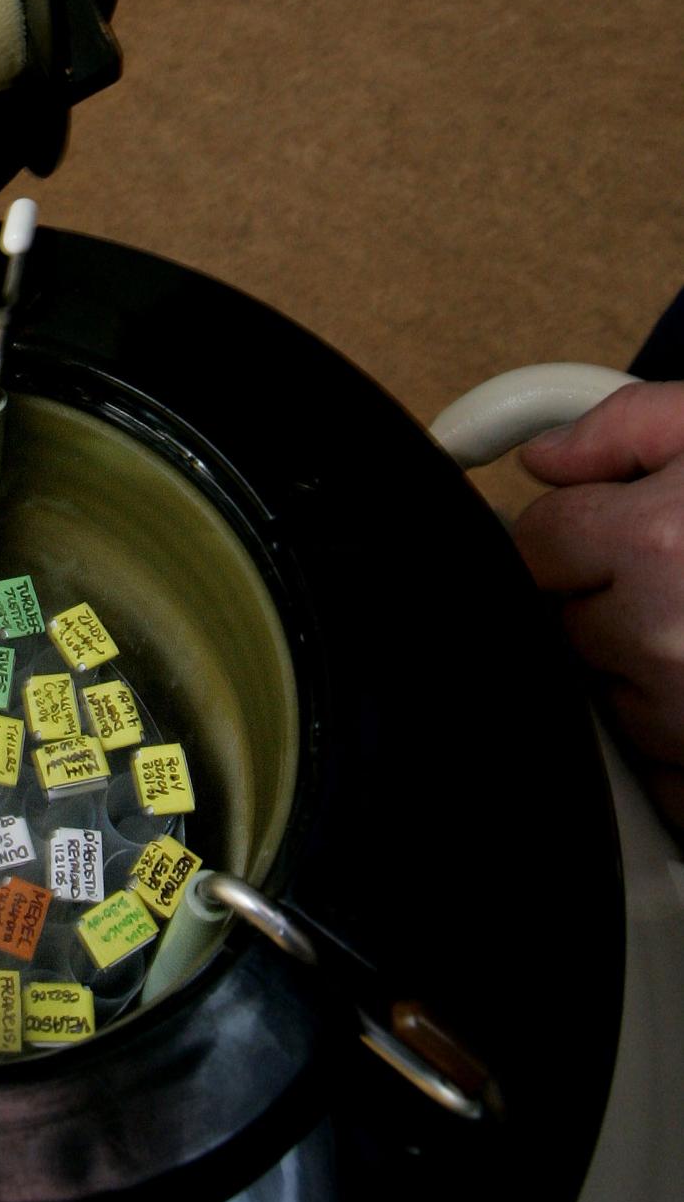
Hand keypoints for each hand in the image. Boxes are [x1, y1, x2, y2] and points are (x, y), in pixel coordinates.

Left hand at [517, 382, 683, 831]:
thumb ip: (620, 428)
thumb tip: (543, 460)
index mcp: (652, 544)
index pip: (533, 547)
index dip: (570, 533)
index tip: (607, 532)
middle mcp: (664, 637)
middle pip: (563, 625)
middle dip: (603, 599)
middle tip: (678, 577)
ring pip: (607, 697)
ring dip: (642, 670)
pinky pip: (659, 772)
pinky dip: (678, 740)